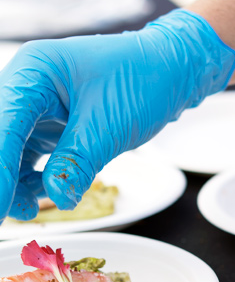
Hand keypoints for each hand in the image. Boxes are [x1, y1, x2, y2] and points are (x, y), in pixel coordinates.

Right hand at [0, 9, 234, 219]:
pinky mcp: (47, 126)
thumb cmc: (144, 80)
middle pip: (0, 136)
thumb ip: (77, 162)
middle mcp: (27, 86)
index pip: (3, 124)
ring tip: (31, 209)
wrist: (171, 70)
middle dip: (3, 175)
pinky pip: (25, 157)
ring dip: (12, 183)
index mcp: (34, 72)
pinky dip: (30, 179)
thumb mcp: (109, 125)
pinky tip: (44, 197)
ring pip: (7, 151)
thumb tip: (58, 197)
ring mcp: (35, 107)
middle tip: (6, 211)